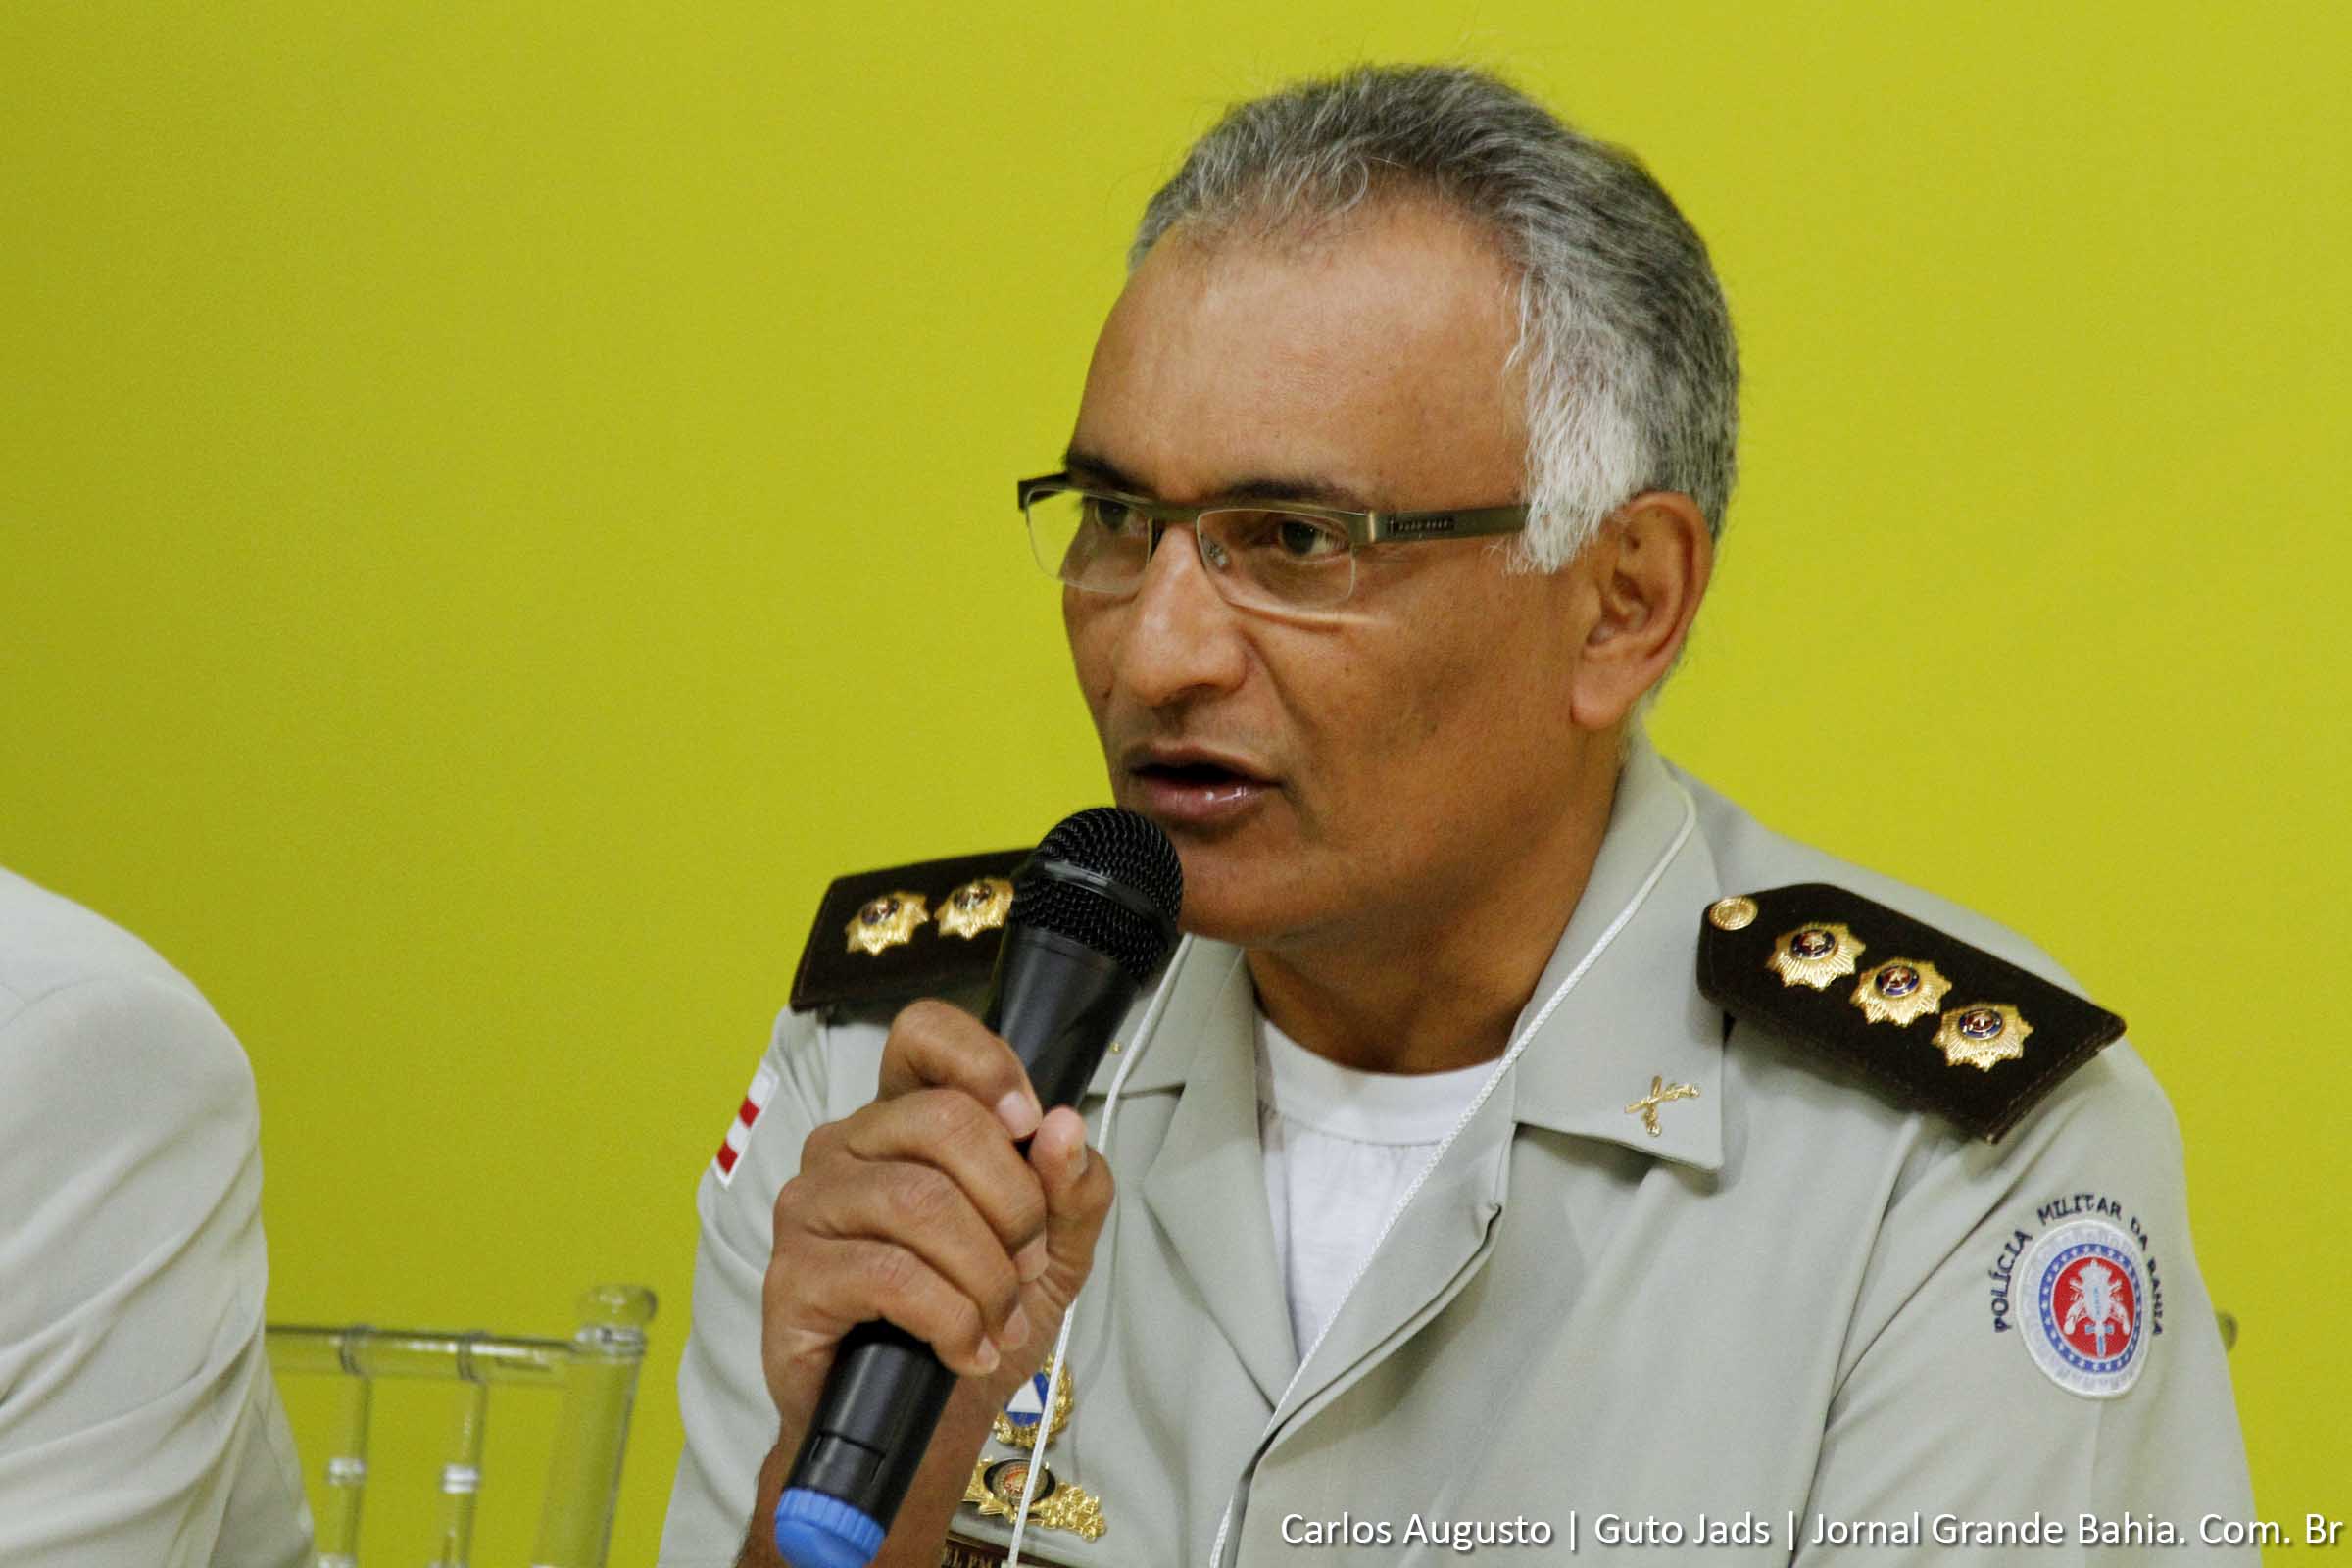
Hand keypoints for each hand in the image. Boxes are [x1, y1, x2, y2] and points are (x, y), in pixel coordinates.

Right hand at [761, 998, 1114, 1448]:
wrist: (921, 1428)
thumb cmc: (976, 1323)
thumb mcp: (1053, 1253)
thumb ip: (1072, 1188)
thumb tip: (1064, 1127)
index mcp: (905, 1121)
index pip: (924, 1034)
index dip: (985, 1063)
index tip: (1029, 1123)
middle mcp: (848, 1147)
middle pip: (943, 1120)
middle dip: (1013, 1201)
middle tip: (1025, 1263)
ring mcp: (811, 1209)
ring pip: (920, 1201)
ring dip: (986, 1272)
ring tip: (999, 1318)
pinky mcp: (792, 1278)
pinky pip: (889, 1274)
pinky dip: (951, 1317)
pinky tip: (965, 1348)